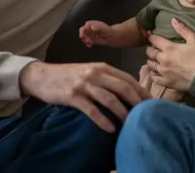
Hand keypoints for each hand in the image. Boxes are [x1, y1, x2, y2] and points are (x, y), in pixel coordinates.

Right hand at [19, 61, 150, 132]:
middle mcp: (95, 73)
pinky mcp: (73, 96)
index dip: (141, 91)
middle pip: (123, 87)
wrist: (42, 76)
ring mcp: (84, 84)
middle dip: (137, 102)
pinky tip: (111, 128)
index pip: (127, 78)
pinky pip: (92, 110)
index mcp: (102, 67)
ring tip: (131, 124)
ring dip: (123, 113)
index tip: (152, 102)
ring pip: (110, 99)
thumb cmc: (69, 75)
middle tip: (147, 114)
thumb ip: (107, 78)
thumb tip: (129, 91)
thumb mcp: (90, 71)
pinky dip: (103, 120)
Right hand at [79, 20, 116, 47]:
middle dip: (83, 36)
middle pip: (83, 31)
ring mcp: (90, 33)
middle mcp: (90, 28)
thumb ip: (98, 27)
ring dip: (85, 40)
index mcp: (93, 24)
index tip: (82, 35)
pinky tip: (90, 45)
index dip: (83, 30)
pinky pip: (86, 41)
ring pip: (84, 36)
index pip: (86, 25)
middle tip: (87, 41)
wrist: (111, 37)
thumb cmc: (108, 31)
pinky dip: (87, 43)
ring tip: (90, 43)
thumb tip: (92, 27)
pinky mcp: (91, 38)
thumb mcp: (104, 28)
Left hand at [145, 18, 194, 91]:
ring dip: (151, 61)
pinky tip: (156, 73)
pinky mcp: (166, 82)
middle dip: (150, 49)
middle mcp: (163, 59)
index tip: (150, 35)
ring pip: (150, 65)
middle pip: (150, 53)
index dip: (151, 37)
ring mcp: (163, 72)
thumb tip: (173, 20)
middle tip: (152, 48)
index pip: (154, 40)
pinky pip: (154, 78)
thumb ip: (183, 29)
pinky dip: (153, 74)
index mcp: (169, 48)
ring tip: (154, 60)